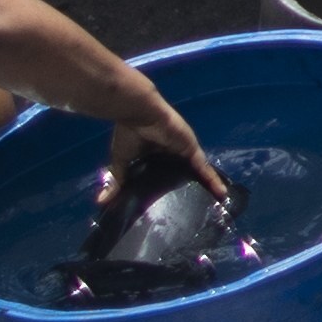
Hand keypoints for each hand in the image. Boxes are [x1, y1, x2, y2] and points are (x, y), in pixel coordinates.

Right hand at [95, 100, 226, 222]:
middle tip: (200, 209)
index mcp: (156, 155)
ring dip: (207, 186)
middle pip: (185, 174)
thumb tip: (100, 202)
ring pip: (198, 172)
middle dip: (193, 189)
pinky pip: (203, 167)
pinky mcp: (191, 148)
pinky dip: (212, 180)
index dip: (173, 187)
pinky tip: (221, 194)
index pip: (167, 174)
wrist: (138, 112)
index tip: (177, 206)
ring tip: (216, 204)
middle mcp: (173, 153)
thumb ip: (117, 181)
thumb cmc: (128, 133)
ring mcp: (184, 150)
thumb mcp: (121, 161)